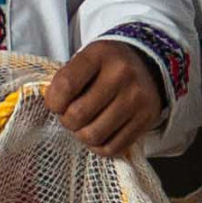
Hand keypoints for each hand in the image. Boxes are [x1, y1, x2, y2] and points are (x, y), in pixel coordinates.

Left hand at [45, 39, 167, 159]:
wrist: (148, 67)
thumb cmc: (107, 66)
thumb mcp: (87, 59)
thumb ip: (67, 79)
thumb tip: (54, 107)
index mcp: (100, 54)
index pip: (66, 85)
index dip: (53, 101)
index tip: (55, 104)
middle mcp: (121, 75)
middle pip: (78, 115)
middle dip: (67, 120)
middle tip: (70, 116)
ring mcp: (136, 99)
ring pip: (94, 135)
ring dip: (81, 135)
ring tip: (84, 126)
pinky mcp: (146, 119)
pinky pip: (113, 148)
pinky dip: (99, 147)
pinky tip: (99, 135)